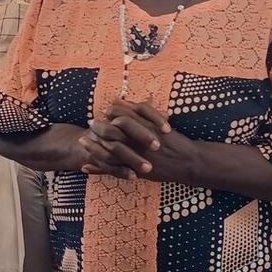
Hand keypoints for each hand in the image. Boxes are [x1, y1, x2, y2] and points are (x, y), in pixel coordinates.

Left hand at [80, 100, 195, 183]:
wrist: (188, 162)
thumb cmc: (175, 140)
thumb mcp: (159, 121)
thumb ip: (140, 111)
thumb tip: (121, 100)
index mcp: (145, 126)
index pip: (121, 114)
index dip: (111, 111)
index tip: (105, 110)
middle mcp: (138, 140)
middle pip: (111, 130)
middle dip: (99, 127)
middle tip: (90, 123)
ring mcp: (136, 156)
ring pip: (109, 150)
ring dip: (93, 147)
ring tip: (83, 142)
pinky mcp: (135, 171)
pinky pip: (113, 171)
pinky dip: (98, 169)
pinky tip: (85, 167)